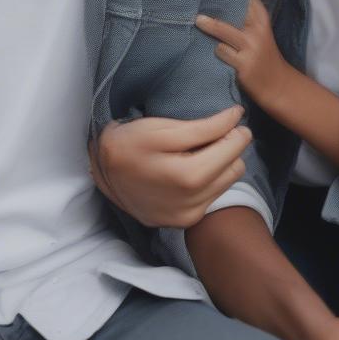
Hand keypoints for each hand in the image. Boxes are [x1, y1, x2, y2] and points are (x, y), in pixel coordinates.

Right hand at [89, 106, 251, 227]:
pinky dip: (208, 180)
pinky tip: (188, 168)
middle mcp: (192, 205)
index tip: (231, 117)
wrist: (101, 171)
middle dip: (228, 148)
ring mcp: (186, 217)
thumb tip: (237, 117)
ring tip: (197, 151)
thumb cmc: (130, 143)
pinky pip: (212, 197)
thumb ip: (204, 127)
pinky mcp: (182, 222)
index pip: (234, 149)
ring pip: (227, 183)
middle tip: (208, 134)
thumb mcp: (162, 129)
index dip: (236, 129)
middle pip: (235, 167)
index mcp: (189, 178)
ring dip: (220, 164)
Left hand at [195, 0, 289, 110]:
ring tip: (216, 43)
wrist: (279, 85)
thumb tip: (218, 7)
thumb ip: (247, 22)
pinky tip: (222, 56)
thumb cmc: (265, 56)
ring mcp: (251, 49)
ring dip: (214, 38)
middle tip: (197, 19)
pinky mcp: (243, 64)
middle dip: (211, 18)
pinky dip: (218, 53)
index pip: (247, 1)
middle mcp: (257, 32)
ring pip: (222, 34)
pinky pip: (221, 52)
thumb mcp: (261, 35)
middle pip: (229, 16)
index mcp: (262, 22)